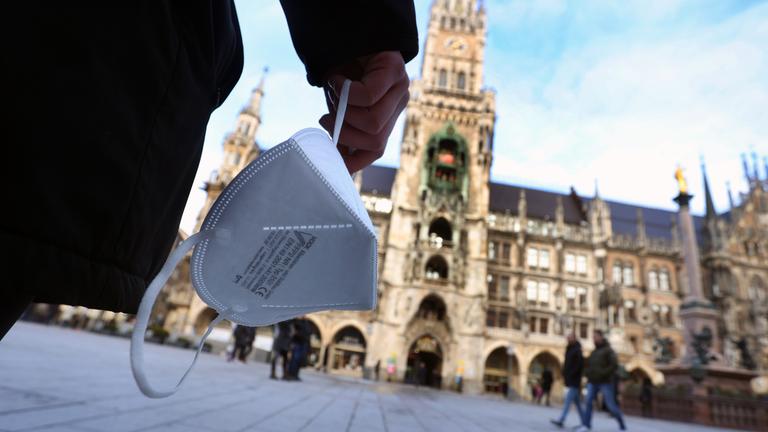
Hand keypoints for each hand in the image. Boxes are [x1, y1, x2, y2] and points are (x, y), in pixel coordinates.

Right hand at [319, 51, 409, 172]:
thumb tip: (336, 159)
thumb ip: (342, 129)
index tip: (334, 165)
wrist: (347, 37)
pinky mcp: (395, 71)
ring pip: (372, 123)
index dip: (355, 162)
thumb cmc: (342, 73)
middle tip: (327, 120)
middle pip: (375, 142)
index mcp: (386, 117)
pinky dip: (344, 91)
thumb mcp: (340, 107)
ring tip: (333, 94)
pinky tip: (337, 80)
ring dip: (344, 113)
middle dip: (345, 136)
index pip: (376, 149)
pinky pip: (367, 96)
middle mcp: (398, 105)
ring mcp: (400, 88)